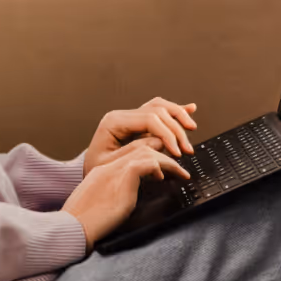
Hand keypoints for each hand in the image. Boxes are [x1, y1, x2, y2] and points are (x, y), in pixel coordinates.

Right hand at [62, 145, 189, 249]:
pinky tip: (165, 176)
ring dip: (167, 161)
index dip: (148, 157)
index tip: (162, 169)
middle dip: (162, 155)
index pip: (129, 154)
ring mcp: (115, 169)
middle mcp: (108, 166)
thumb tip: (127, 200)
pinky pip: (147, 162)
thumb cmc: (84, 224)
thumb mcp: (99, 205)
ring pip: (146, 151)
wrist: (74, 226)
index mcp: (102, 172)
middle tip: (177, 167)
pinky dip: (160, 166)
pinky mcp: (123, 176)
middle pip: (140, 147)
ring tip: (179, 172)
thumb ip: (114, 196)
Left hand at [82, 98, 197, 175]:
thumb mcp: (112, 164)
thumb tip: (160, 142)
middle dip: (176, 129)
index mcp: (114, 122)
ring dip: (178, 117)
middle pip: (157, 111)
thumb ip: (136, 151)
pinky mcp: (136, 124)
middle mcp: (122, 115)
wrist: (89, 173)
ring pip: (160, 107)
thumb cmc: (96, 171)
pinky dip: (174, 111)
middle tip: (186, 150)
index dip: (167, 134)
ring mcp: (129, 117)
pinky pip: (158, 111)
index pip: (149, 119)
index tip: (177, 152)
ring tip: (191, 128)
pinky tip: (189, 109)